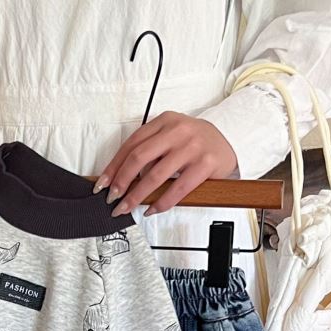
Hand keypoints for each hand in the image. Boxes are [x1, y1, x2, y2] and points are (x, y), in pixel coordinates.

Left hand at [93, 111, 237, 216]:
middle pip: (139, 158)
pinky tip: (152, 210)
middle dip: (121, 182)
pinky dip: (162, 203)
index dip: (113, 167)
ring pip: (156, 175)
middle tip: (112, 199)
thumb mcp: (170, 136)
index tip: (102, 184)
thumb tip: (119, 179)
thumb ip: (149, 150)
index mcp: (164, 121)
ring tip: (127, 208)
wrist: (228, 140)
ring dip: (137, 196)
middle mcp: (177, 130)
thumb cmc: (193, 143)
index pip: (131, 144)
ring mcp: (192, 147)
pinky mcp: (205, 164)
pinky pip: (178, 188)